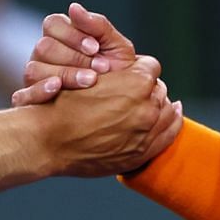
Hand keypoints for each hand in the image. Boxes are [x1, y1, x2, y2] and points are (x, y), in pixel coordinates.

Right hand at [11, 2, 136, 105]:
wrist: (123, 108)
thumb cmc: (119, 75)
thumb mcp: (117, 48)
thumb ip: (98, 26)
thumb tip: (74, 7)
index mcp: (60, 36)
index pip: (52, 24)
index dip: (73, 35)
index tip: (95, 48)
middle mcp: (42, 55)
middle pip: (43, 46)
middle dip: (74, 57)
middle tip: (100, 69)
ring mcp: (34, 78)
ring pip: (34, 69)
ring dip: (64, 74)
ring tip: (90, 82)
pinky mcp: (30, 101)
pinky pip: (22, 95)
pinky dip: (38, 91)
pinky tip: (57, 89)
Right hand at [37, 56, 181, 175]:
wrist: (47, 140)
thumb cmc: (61, 105)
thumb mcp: (88, 76)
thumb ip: (115, 73)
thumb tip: (134, 68)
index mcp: (136, 82)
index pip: (150, 67)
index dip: (139, 68)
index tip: (132, 72)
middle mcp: (146, 107)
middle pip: (158, 89)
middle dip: (148, 88)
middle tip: (136, 90)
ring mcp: (145, 132)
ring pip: (166, 111)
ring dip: (158, 105)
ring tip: (152, 103)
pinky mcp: (141, 153)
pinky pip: (168, 135)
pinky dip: (171, 123)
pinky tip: (172, 114)